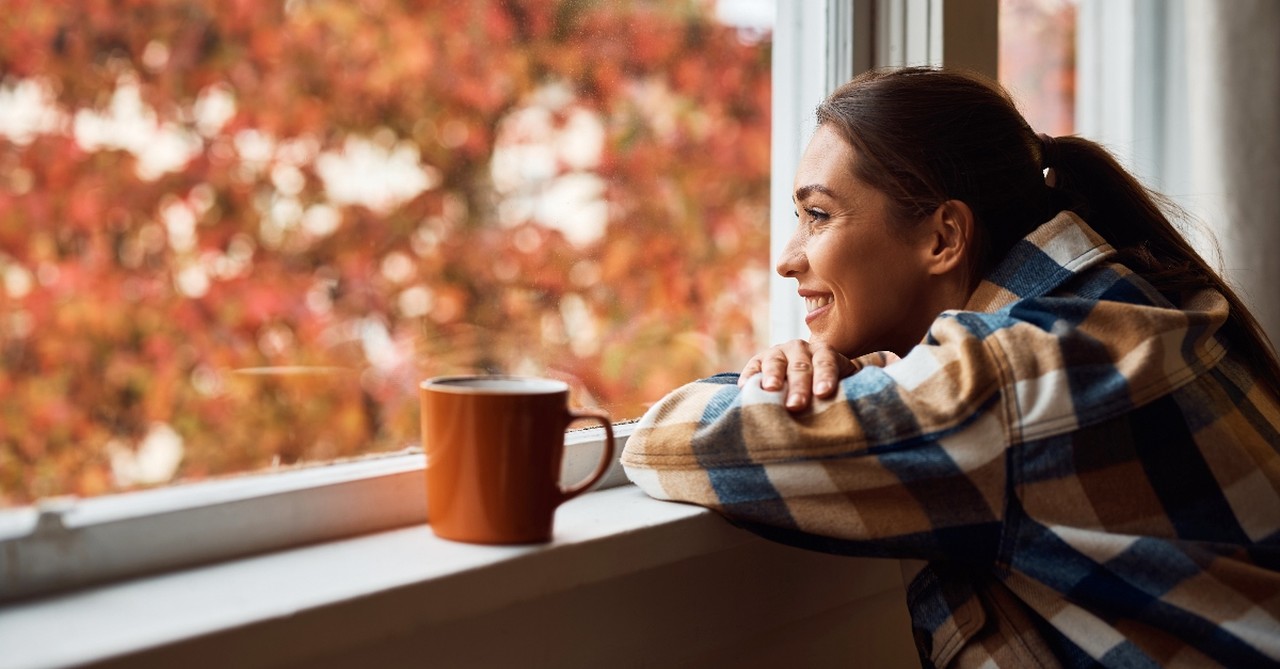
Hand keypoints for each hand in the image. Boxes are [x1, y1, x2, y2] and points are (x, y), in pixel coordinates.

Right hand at [738, 340, 855, 411]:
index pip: (826, 362)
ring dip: (772, 377)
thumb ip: (853, 387)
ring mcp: (777, 353)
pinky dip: (749, 376)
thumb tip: (875, 392)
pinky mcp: (758, 362)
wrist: (804, 374)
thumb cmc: (827, 386)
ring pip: (775, 363)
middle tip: (796, 406)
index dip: (825, 377)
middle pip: (800, 366)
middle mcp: (800, 348)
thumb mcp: (843, 382)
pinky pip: (752, 368)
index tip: (824, 393)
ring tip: (770, 390)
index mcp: (824, 352)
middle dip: (798, 386)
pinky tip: (745, 388)